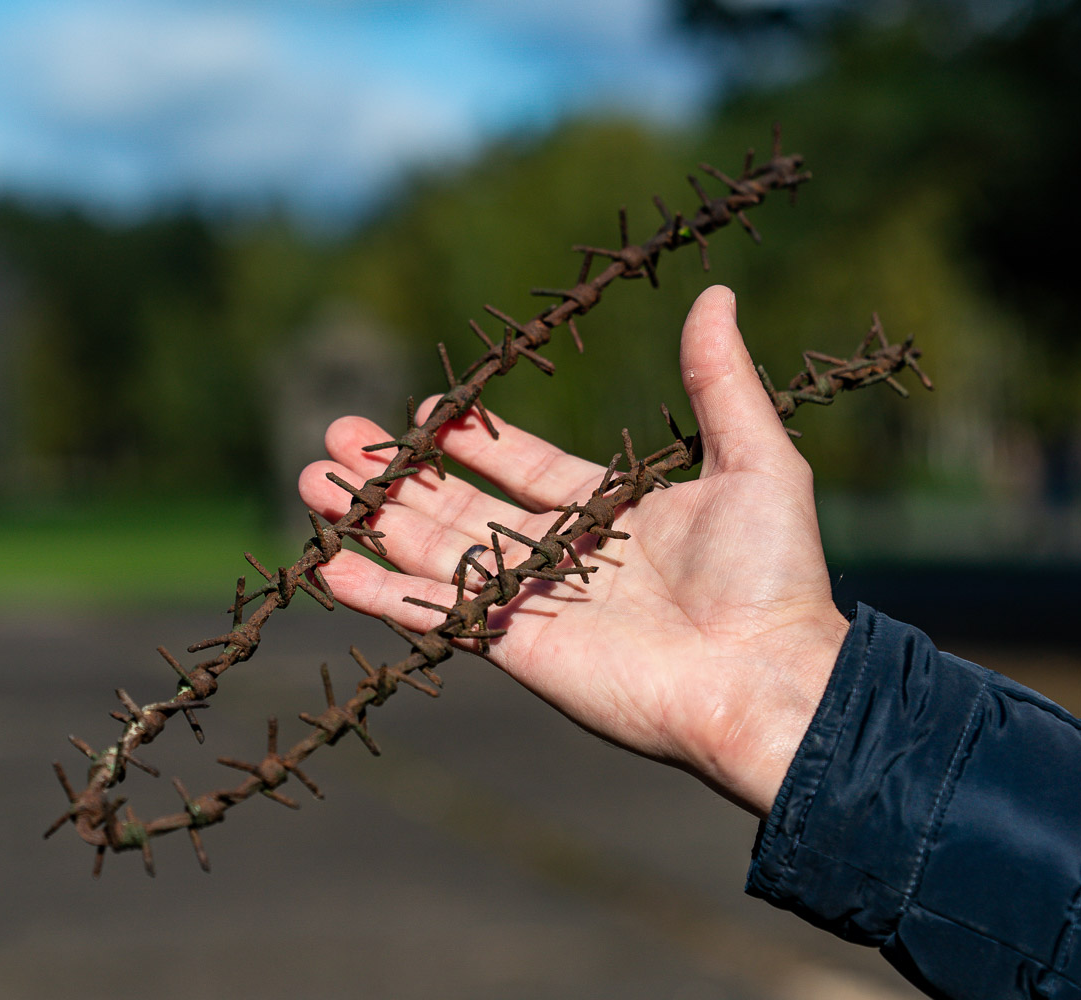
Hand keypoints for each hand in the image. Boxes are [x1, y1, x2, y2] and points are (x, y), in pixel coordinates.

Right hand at [297, 285, 847, 815]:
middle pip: (458, 505)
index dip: (473, 441)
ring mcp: (529, 601)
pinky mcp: (510, 645)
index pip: (522, 468)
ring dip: (371, 519)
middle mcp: (558, 554)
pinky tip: (330, 565)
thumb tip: (716, 294)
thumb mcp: (754, 460)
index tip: (428, 411)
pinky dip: (379, 594)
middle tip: (339, 437)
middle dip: (399, 473)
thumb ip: (718, 381)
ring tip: (310, 481)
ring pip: (431, 551)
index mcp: (608, 511)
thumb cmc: (770, 575)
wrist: (763, 677)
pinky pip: (432, 612)